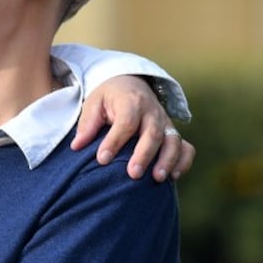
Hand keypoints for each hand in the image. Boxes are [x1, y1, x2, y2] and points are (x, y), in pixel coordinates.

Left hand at [72, 76, 195, 181]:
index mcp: (131, 102)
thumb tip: (77, 146)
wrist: (130, 83)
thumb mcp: (94, 103)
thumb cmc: (109, 98)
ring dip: (168, 160)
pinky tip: (173, 177)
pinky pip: (186, 147)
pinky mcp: (172, 133)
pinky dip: (183, 161)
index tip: (101, 160)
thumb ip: (87, 124)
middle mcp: (152, 112)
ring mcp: (165, 123)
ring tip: (157, 178)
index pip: (126, 122)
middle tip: (133, 174)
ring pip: (173, 141)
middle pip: (153, 133)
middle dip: (144, 155)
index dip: (115, 141)